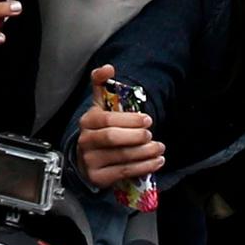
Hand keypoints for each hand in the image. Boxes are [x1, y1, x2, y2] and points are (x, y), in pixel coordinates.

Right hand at [76, 65, 163, 188]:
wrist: (86, 159)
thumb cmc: (99, 129)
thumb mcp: (99, 107)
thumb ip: (102, 85)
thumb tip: (108, 67)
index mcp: (87, 121)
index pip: (107, 118)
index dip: (129, 120)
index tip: (147, 120)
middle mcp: (85, 141)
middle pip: (112, 138)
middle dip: (136, 136)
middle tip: (151, 135)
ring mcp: (90, 161)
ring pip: (121, 156)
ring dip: (145, 153)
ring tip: (159, 147)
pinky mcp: (98, 177)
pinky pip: (124, 172)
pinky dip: (144, 167)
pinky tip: (156, 161)